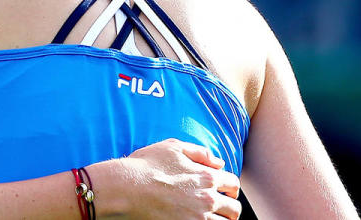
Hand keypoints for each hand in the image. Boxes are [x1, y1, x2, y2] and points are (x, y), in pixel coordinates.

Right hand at [98, 138, 241, 219]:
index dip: (232, 188)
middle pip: (234, 210)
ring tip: (210, 219)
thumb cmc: (146, 165)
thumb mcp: (173, 147)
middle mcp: (207, 199)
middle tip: (221, 210)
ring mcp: (198, 217)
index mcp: (207, 177)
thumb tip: (219, 162)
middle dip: (230, 209)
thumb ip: (200, 153)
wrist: (126, 187)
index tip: (227, 192)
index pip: (234, 184)